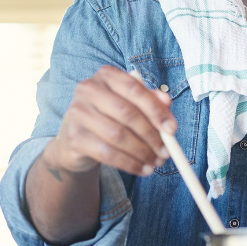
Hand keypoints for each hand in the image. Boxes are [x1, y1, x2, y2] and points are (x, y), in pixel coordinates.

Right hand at [42, 66, 175, 177]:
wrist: (76, 140)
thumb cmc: (108, 117)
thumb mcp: (130, 105)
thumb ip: (149, 101)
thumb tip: (167, 102)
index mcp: (106, 75)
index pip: (135, 89)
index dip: (156, 110)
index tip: (172, 129)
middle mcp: (89, 89)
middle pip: (127, 113)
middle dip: (151, 135)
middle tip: (166, 152)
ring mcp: (78, 112)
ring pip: (117, 135)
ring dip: (142, 152)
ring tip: (155, 163)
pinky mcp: (74, 136)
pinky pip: (107, 153)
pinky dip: (129, 163)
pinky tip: (142, 170)